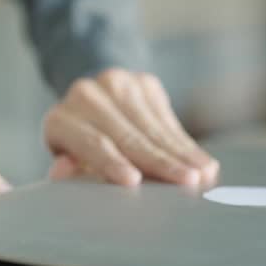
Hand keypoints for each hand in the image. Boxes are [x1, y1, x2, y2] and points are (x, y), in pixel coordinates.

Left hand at [43, 69, 218, 187]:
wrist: (94, 105)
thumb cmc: (82, 149)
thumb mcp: (70, 164)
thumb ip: (70, 171)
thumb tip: (63, 171)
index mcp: (61, 120)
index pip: (92, 142)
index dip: (113, 162)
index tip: (134, 181)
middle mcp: (86, 95)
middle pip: (127, 135)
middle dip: (160, 161)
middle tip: (187, 182)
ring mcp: (116, 84)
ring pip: (152, 125)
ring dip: (181, 152)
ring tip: (204, 174)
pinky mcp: (143, 82)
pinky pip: (167, 116)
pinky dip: (186, 142)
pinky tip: (203, 161)